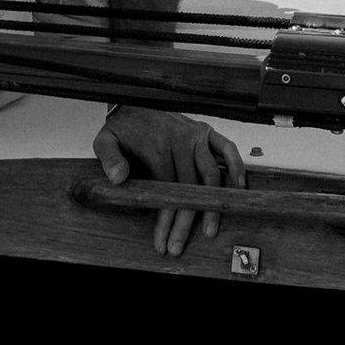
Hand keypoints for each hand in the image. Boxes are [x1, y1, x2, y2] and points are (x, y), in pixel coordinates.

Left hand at [91, 104, 246, 257]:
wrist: (135, 99)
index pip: (166, 190)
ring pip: (211, 175)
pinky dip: (236, 167)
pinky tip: (238, 187)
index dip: (166, 219)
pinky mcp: (205, 131)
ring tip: (209, 229)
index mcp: (157, 145)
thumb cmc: (123, 125)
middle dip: (185, 221)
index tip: (162, 240)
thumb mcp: (106, 140)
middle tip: (178, 245)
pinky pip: (227, 148)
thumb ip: (109, 158)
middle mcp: (180, 140)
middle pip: (189, 189)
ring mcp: (195, 135)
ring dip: (212, 204)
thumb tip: (118, 177)